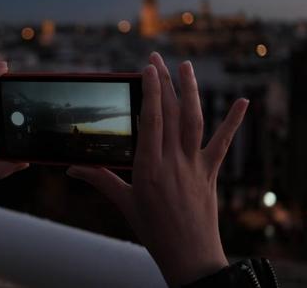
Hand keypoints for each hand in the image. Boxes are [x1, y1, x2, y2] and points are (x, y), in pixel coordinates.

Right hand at [67, 53, 248, 286]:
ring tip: (186, 66)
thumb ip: (99, 180)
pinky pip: (223, 143)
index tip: (148, 69)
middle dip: (164, 82)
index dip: (151, 92)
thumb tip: (71, 169)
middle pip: (170, 113)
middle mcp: (173, 161)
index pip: (151, 121)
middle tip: (157, 58)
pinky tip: (243, 102)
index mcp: (148, 167)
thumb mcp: (124, 203)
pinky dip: (234, 122)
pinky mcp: (210, 172)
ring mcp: (194, 165)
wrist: (189, 255)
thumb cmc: (153, 230)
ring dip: (191, 91)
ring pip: (194, 121)